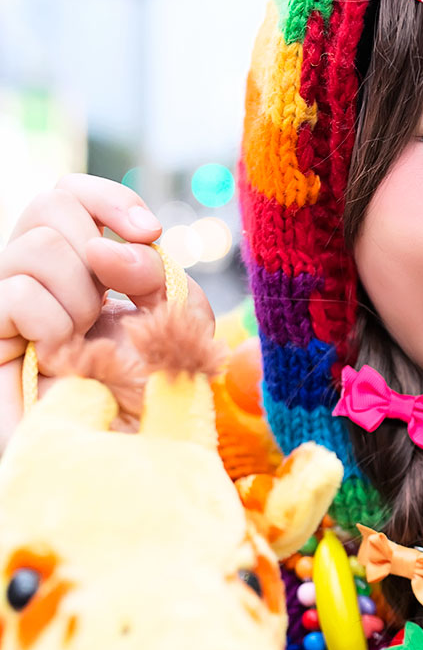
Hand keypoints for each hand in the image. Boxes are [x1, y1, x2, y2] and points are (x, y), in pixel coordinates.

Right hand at [0, 174, 214, 449]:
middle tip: (107, 310)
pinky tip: (59, 358)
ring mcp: (8, 303)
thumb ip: (157, 275)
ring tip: (83, 343)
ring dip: (80, 296)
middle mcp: (38, 274)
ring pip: (37, 245)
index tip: (149, 232)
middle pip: (49, 204)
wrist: (126, 454)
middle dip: (98, 255)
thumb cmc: (150, 394)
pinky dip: (52, 323)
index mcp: (81, 264)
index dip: (108, 198)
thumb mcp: (179, 324)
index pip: (71, 194)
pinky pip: (17, 293)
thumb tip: (107, 247)